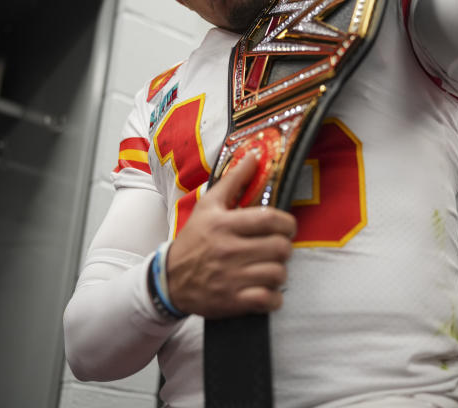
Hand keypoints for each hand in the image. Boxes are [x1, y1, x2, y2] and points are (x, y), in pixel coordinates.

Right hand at [166, 154, 296, 317]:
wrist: (170, 279)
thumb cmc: (194, 238)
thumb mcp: (208, 205)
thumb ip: (233, 180)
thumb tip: (254, 155)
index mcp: (224, 224)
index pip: (269, 219)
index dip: (287, 222)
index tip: (286, 226)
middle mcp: (229, 251)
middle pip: (280, 248)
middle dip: (284, 247)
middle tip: (275, 247)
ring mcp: (231, 278)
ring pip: (278, 274)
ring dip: (279, 271)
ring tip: (269, 267)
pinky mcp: (233, 301)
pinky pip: (269, 300)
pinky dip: (274, 297)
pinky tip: (266, 289)